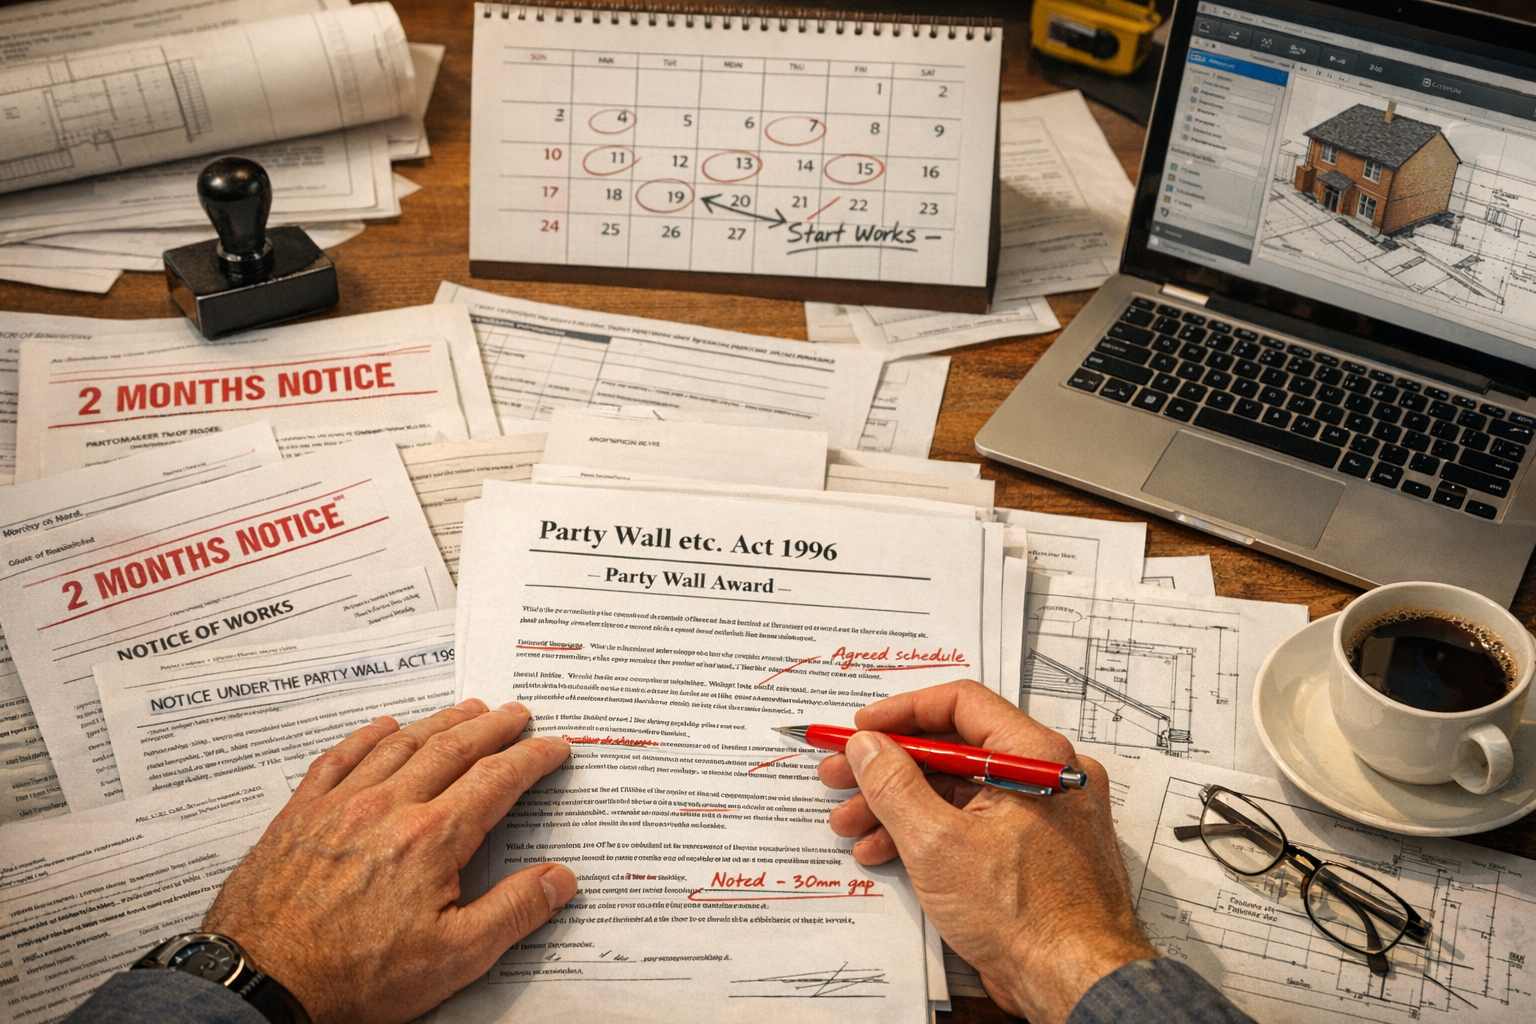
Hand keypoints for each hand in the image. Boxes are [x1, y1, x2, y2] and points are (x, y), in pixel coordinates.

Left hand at [202, 699, 575, 1023]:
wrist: (262, 986)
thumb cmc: (353, 978)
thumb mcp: (454, 958)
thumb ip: (513, 912)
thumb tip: (560, 879)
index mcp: (431, 838)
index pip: (496, 780)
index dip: (531, 758)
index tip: (552, 747)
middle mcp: (387, 807)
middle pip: (452, 748)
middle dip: (491, 726)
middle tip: (516, 714)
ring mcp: (340, 806)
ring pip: (400, 744)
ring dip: (440, 722)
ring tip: (466, 709)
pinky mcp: (300, 816)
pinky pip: (339, 758)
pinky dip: (367, 736)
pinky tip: (383, 727)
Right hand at [817, 681, 1154, 1023]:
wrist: (1075, 983)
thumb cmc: (1031, 917)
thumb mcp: (939, 844)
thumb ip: (895, 786)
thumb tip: (867, 748)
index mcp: (1036, 756)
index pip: (962, 704)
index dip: (902, 712)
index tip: (861, 729)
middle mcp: (1044, 777)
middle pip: (953, 749)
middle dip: (888, 767)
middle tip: (840, 775)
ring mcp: (1038, 816)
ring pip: (957, 790)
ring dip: (898, 805)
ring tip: (850, 823)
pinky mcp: (1029, 852)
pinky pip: (971, 824)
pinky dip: (927, 833)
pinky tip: (885, 851)